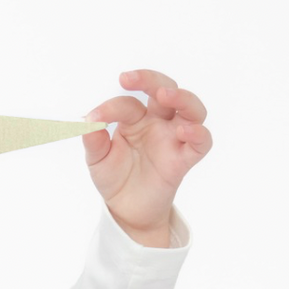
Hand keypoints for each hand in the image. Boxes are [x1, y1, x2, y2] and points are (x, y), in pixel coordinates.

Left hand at [82, 70, 211, 245]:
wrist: (125, 210)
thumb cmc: (115, 178)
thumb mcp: (97, 159)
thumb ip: (93, 141)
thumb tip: (86, 121)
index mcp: (137, 118)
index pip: (129, 103)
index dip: (111, 107)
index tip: (93, 117)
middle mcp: (159, 123)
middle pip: (166, 89)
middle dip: (151, 79)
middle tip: (129, 78)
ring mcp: (174, 139)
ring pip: (192, 109)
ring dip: (182, 97)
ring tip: (164, 95)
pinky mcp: (184, 160)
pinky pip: (201, 142)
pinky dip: (198, 134)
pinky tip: (184, 131)